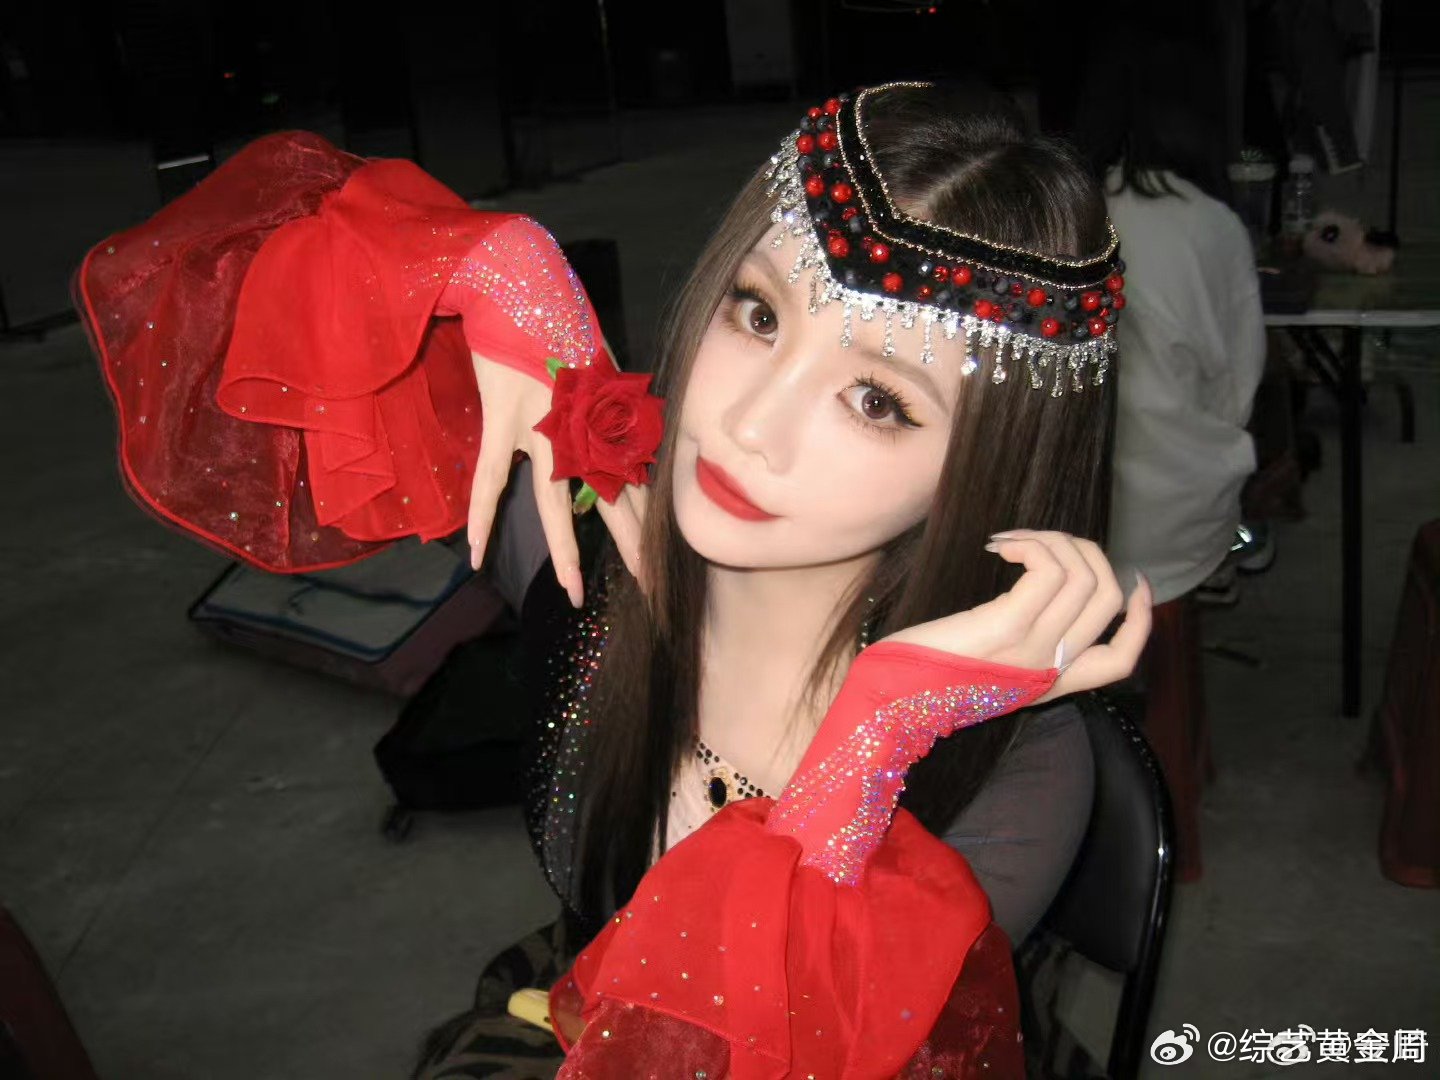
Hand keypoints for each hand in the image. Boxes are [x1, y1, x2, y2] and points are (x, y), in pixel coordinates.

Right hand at [467, 343, 649, 606]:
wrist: (522, 285)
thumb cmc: (560, 322)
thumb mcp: (598, 369)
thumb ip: (605, 412)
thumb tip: (615, 446)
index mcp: (607, 422)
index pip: (635, 486)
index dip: (649, 525)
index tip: (662, 561)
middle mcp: (584, 431)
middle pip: (613, 502)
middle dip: (633, 548)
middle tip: (651, 591)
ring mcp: (544, 428)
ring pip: (559, 503)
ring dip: (567, 551)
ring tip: (574, 593)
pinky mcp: (505, 417)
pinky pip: (491, 477)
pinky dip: (483, 516)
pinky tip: (477, 555)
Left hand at [879, 529, 1150, 702]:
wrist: (890, 697)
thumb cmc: (930, 670)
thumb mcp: (993, 663)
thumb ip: (1026, 639)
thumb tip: (1043, 586)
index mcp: (1054, 683)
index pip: (1124, 659)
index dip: (1143, 616)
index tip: (1136, 577)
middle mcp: (1051, 670)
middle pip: (1109, 598)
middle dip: (1087, 551)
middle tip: (1043, 539)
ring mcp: (1033, 650)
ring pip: (1083, 575)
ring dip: (1052, 539)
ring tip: (1013, 540)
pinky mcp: (1007, 628)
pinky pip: (1047, 571)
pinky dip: (1031, 544)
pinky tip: (999, 546)